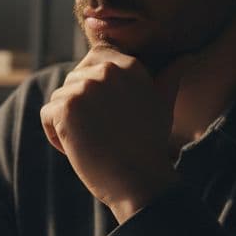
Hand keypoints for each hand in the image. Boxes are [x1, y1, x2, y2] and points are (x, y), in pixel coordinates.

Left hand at [39, 48, 188, 221]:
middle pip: (73, 79)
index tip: (105, 110)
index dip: (91, 82)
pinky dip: (55, 135)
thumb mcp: (164, 103)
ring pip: (59, 98)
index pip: (95, 56)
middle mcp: (106, 70)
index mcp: (129, 65)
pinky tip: (78, 149)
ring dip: (68, 122)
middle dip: (80, 105)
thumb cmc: (149, 145)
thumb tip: (188, 56)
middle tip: (102, 131)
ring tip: (94, 141)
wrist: (138, 179)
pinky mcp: (65, 108)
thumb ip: (170, 76)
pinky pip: (47, 115)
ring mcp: (84, 88)